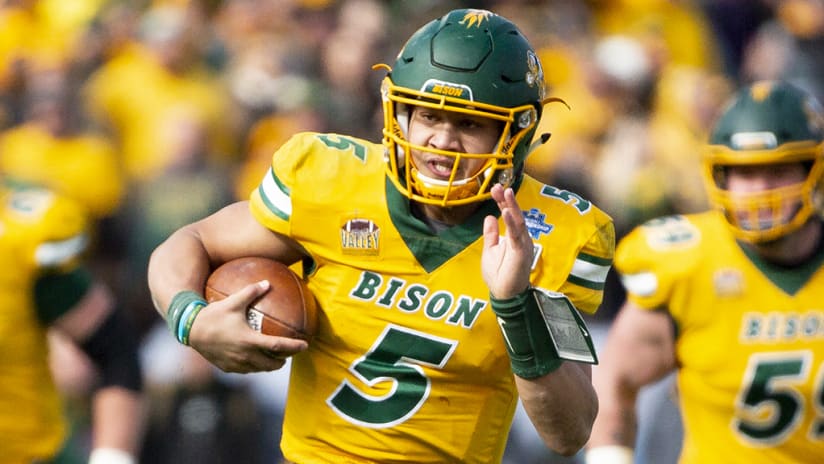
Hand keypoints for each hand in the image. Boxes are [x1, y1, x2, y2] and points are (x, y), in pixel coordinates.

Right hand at [188, 280, 308, 372]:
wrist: (190, 331)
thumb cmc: (212, 315)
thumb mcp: (233, 301)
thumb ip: (251, 292)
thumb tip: (267, 282)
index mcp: (249, 341)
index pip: (278, 346)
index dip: (293, 347)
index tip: (305, 345)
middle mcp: (245, 356)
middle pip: (271, 364)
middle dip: (282, 360)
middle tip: (288, 354)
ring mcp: (236, 364)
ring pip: (259, 369)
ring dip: (268, 365)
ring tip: (273, 357)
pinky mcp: (227, 368)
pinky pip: (246, 370)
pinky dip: (254, 366)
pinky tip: (254, 358)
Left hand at [482, 184, 532, 298]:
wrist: (504, 295)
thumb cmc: (499, 275)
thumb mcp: (490, 251)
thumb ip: (491, 235)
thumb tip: (490, 216)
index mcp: (514, 237)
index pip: (509, 216)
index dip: (502, 202)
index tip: (494, 189)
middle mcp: (521, 238)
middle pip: (516, 215)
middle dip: (507, 200)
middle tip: (498, 186)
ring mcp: (523, 245)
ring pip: (519, 222)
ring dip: (512, 207)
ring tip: (506, 193)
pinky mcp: (522, 252)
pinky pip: (517, 235)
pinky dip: (512, 223)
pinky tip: (507, 212)